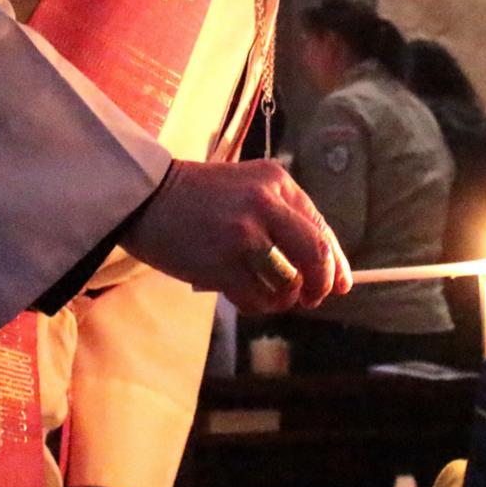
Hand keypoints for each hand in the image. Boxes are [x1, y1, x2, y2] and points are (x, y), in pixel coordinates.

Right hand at [123, 160, 352, 314]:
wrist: (144, 197)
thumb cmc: (198, 198)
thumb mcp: (248, 190)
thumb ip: (286, 221)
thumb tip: (333, 274)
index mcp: (276, 181)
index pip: (321, 228)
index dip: (337, 263)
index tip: (342, 285)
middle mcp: (265, 203)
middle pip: (317, 255)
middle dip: (321, 284)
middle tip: (312, 298)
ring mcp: (244, 234)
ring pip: (289, 282)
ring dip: (285, 299)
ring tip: (270, 296)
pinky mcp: (222, 263)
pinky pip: (258, 299)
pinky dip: (258, 305)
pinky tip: (245, 295)